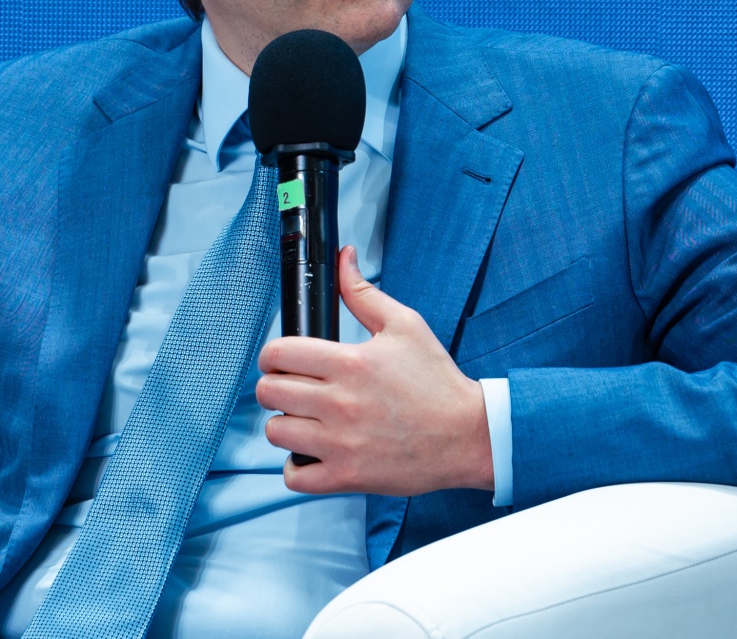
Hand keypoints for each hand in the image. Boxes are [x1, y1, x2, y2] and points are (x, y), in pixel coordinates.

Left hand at [255, 246, 494, 497]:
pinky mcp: (347, 476)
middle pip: (268, 392)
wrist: (468, 435)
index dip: (273, 354)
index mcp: (350, 362)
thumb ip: (363, 293)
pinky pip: (294, 476)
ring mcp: (341, 443)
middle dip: (275, 386)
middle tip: (294, 388)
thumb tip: (343, 259)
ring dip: (285, 425)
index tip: (283, 360)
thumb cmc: (437, 381)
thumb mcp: (405, 325)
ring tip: (305, 419)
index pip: (278, 354)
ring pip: (275, 432)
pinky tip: (312, 451)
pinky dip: (296, 466)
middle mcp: (340, 402)